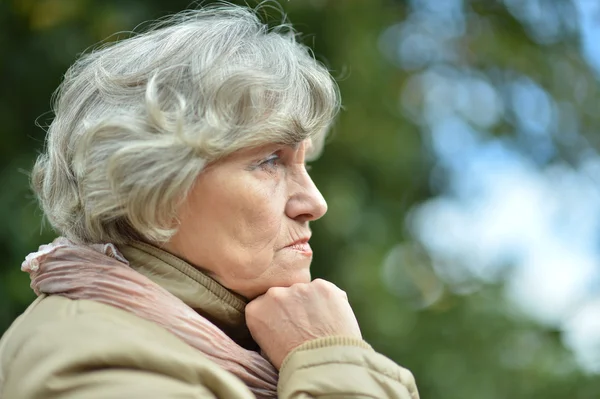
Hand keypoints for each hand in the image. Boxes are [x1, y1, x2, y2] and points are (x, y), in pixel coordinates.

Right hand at [245, 279, 361, 368]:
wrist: (323, 368)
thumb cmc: (296, 366)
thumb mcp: (268, 349)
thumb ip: (269, 327)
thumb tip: (278, 323)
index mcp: (255, 310)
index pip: (264, 304)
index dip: (278, 315)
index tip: (286, 326)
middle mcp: (274, 294)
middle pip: (285, 295)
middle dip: (295, 306)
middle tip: (306, 327)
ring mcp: (298, 289)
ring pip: (307, 292)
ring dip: (313, 303)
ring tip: (322, 326)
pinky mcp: (322, 287)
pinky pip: (327, 291)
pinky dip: (332, 302)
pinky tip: (334, 321)